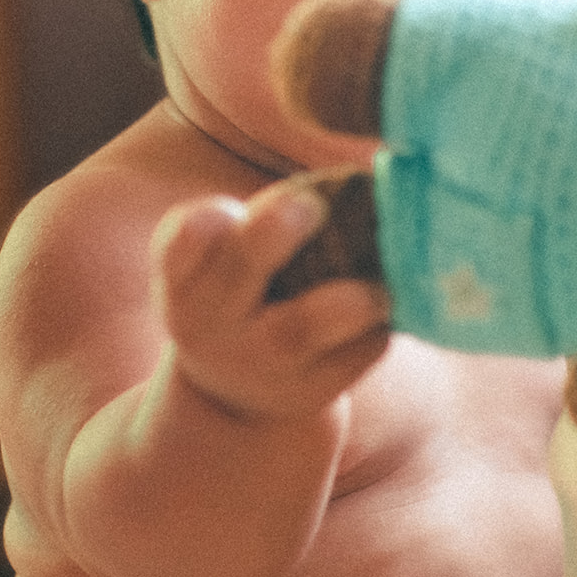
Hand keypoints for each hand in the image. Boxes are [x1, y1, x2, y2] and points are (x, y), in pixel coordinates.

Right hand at [152, 179, 390, 420]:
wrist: (238, 393)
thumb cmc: (239, 297)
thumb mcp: (218, 266)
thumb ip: (255, 225)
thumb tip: (350, 184)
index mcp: (186, 280)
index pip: (181, 244)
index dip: (205, 223)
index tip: (232, 208)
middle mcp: (213, 323)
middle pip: (240, 272)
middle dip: (274, 232)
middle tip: (312, 205)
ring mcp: (261, 362)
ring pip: (302, 329)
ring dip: (350, 299)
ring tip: (380, 286)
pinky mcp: (311, 389)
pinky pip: (355, 353)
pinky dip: (380, 325)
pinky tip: (396, 306)